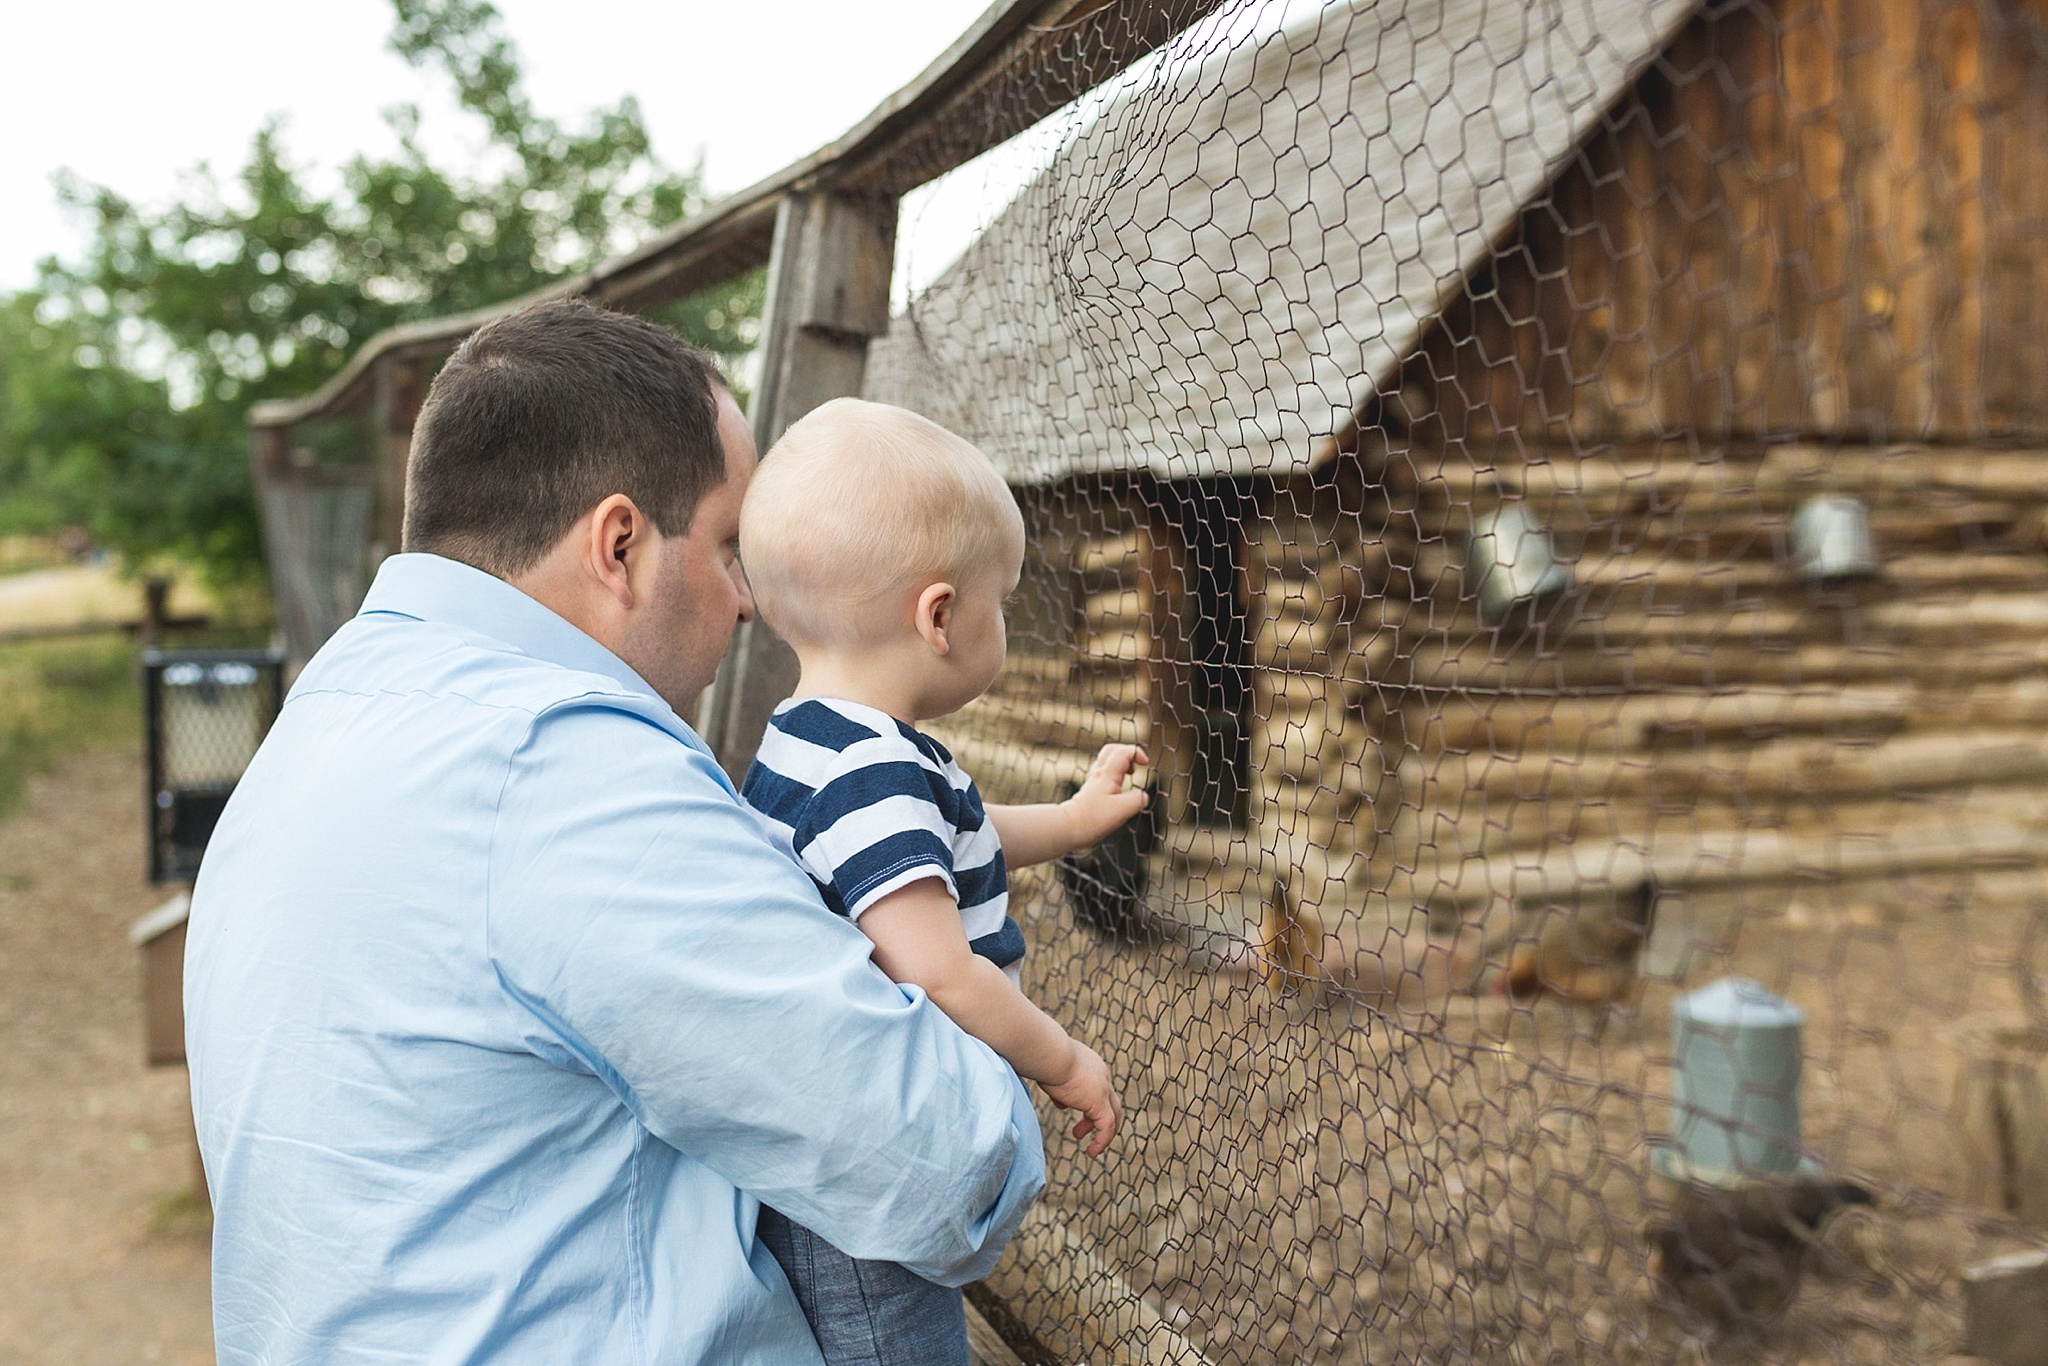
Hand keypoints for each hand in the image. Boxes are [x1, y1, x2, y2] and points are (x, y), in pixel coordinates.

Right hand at [1041, 1041, 1121, 1155]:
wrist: (1050, 1052)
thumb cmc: (1044, 1057)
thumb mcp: (1053, 1073)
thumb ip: (1060, 1088)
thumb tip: (1062, 1104)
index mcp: (1091, 1064)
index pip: (1095, 1086)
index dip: (1083, 1100)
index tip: (1065, 1106)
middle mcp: (1102, 1075)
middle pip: (1110, 1102)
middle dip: (1096, 1119)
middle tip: (1080, 1131)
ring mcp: (1103, 1089)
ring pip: (1113, 1115)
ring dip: (1102, 1133)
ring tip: (1092, 1149)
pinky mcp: (1099, 1102)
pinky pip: (1107, 1127)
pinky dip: (1102, 1141)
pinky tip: (1092, 1152)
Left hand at [1062, 743, 1150, 849]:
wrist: (1069, 828)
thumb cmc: (1093, 819)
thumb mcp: (1123, 810)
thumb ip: (1137, 799)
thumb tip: (1143, 796)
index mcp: (1107, 774)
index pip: (1123, 752)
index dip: (1136, 753)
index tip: (1145, 764)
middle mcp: (1099, 774)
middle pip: (1111, 750)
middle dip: (1127, 753)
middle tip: (1137, 764)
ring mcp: (1093, 782)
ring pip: (1107, 761)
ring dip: (1121, 763)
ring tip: (1130, 774)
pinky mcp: (1091, 792)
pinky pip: (1104, 774)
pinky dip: (1115, 775)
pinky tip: (1119, 789)